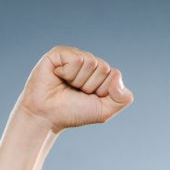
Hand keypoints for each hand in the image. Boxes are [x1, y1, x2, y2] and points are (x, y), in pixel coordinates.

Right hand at [15, 45, 133, 132]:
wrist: (47, 117)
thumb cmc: (73, 113)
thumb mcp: (104, 111)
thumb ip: (122, 98)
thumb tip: (118, 74)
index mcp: (100, 74)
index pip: (114, 75)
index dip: (102, 91)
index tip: (88, 98)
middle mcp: (88, 63)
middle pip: (103, 68)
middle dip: (90, 86)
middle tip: (75, 92)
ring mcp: (74, 56)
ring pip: (91, 62)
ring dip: (78, 81)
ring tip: (66, 85)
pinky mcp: (59, 53)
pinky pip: (76, 58)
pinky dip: (68, 73)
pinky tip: (58, 76)